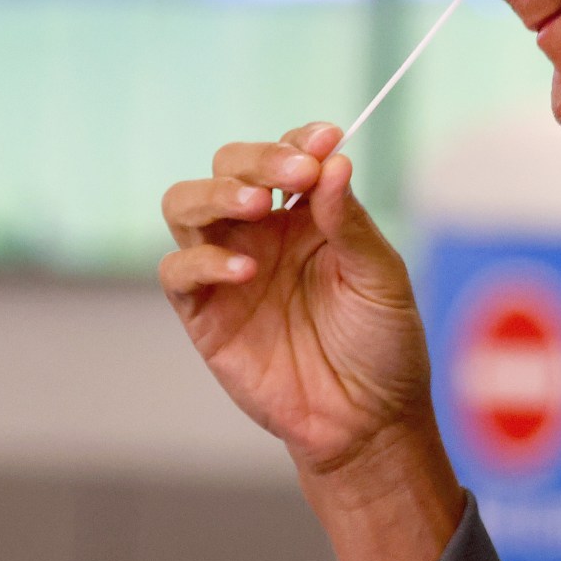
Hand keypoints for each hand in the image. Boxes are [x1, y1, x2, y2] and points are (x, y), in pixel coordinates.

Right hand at [160, 124, 433, 467]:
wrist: (365, 422)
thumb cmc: (381, 347)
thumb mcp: (380, 277)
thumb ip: (349, 221)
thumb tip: (333, 162)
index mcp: (304, 217)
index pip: (285, 155)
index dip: (298, 141)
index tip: (326, 139)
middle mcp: (259, 235)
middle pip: (226, 168)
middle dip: (254, 159)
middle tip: (292, 173)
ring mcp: (226, 270)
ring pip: (185, 205)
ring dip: (215, 194)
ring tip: (255, 204)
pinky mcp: (203, 313)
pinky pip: (178, 270)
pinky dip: (202, 261)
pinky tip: (245, 271)